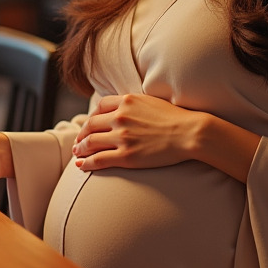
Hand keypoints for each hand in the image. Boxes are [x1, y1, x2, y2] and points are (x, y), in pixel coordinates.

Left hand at [71, 93, 201, 171]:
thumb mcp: (151, 101)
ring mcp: (122, 137)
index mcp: (127, 101)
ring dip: (80, 148)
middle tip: (78, 141)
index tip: (89, 124)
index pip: (100, 107)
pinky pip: (99, 160)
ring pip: (91, 142)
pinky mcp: (126, 156)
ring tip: (77, 153)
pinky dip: (87, 163)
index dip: (91, 117)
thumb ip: (134, 104)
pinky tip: (81, 165)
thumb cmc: (176, 118)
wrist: (189, 133)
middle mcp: (120, 117)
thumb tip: (124, 108)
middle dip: (82, 134)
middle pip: (91, 124)